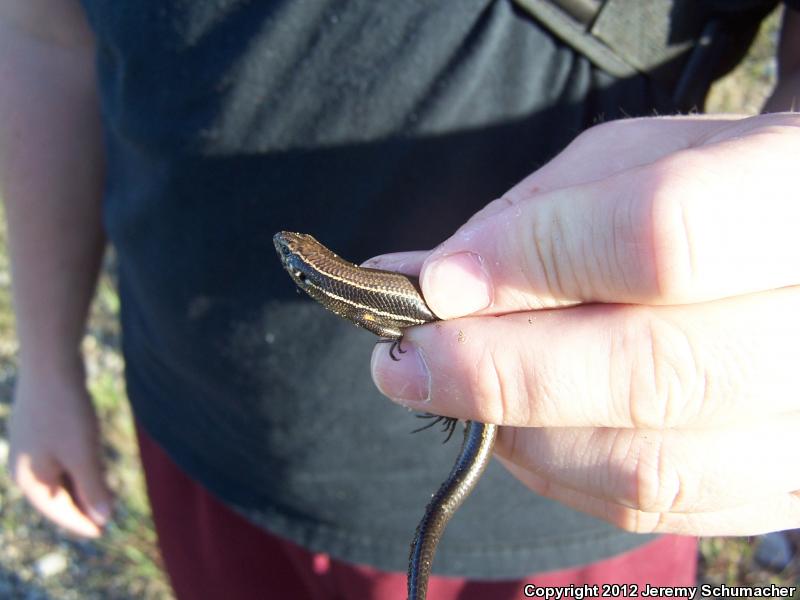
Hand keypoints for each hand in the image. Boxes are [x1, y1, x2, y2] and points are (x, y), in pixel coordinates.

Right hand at [8, 359, 112, 536]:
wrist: (51, 362)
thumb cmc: (65, 411)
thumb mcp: (83, 454)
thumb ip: (93, 488)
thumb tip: (102, 519)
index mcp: (29, 480)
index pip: (57, 513)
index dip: (82, 523)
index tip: (105, 532)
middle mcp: (24, 466)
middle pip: (56, 496)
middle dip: (82, 506)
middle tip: (108, 517)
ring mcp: (31, 446)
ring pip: (60, 476)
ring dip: (82, 486)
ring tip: (105, 495)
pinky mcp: (41, 429)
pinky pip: (61, 458)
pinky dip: (78, 466)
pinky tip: (94, 466)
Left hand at [370, 113, 799, 535]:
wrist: (792, 250)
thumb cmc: (712, 185)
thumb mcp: (636, 159)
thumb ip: (535, 216)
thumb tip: (424, 281)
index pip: (663, 237)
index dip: (533, 261)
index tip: (437, 282)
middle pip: (656, 373)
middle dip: (499, 371)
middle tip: (406, 358)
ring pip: (650, 466)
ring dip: (520, 433)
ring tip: (459, 389)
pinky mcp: (784, 484)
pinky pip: (657, 508)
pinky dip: (562, 473)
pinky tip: (522, 427)